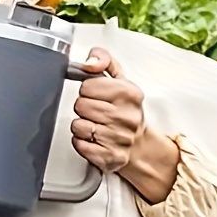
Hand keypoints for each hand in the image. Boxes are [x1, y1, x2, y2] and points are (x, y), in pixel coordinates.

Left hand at [70, 47, 145, 172]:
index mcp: (129, 93)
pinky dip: (81, 142)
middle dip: (83, 108)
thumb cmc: (124, 109)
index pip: (87, 85)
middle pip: (80, 105)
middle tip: (95, 112)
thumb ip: (103, 59)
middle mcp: (127, 116)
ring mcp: (120, 138)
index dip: (87, 90)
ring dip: (81, 126)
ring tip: (95, 125)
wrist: (138, 143)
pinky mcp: (111, 157)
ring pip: (78, 126)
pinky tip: (93, 140)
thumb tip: (90, 61)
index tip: (96, 95)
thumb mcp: (119, 79)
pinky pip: (80, 145)